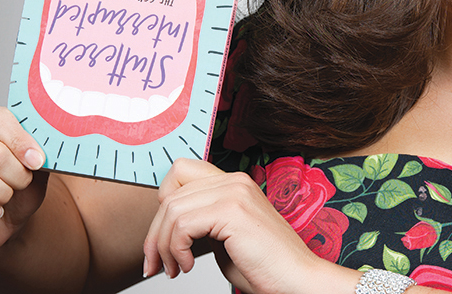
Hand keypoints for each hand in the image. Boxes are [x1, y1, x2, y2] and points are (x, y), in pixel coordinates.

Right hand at [0, 106, 47, 254]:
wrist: (8, 223)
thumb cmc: (23, 190)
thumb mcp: (40, 168)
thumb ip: (45, 153)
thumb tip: (53, 144)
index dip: (20, 141)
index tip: (37, 161)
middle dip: (18, 175)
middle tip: (23, 183)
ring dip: (3, 194)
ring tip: (7, 196)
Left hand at [143, 159, 331, 293]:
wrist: (295, 280)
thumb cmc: (264, 265)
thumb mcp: (224, 237)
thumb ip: (202, 222)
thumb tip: (167, 226)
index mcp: (234, 183)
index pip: (180, 172)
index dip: (164, 204)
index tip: (163, 237)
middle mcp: (234, 181)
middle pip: (171, 194)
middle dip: (156, 234)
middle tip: (157, 264)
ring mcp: (234, 192)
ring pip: (172, 209)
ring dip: (164, 246)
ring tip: (176, 268)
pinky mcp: (232, 211)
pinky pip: (182, 225)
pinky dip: (177, 250)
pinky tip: (189, 266)